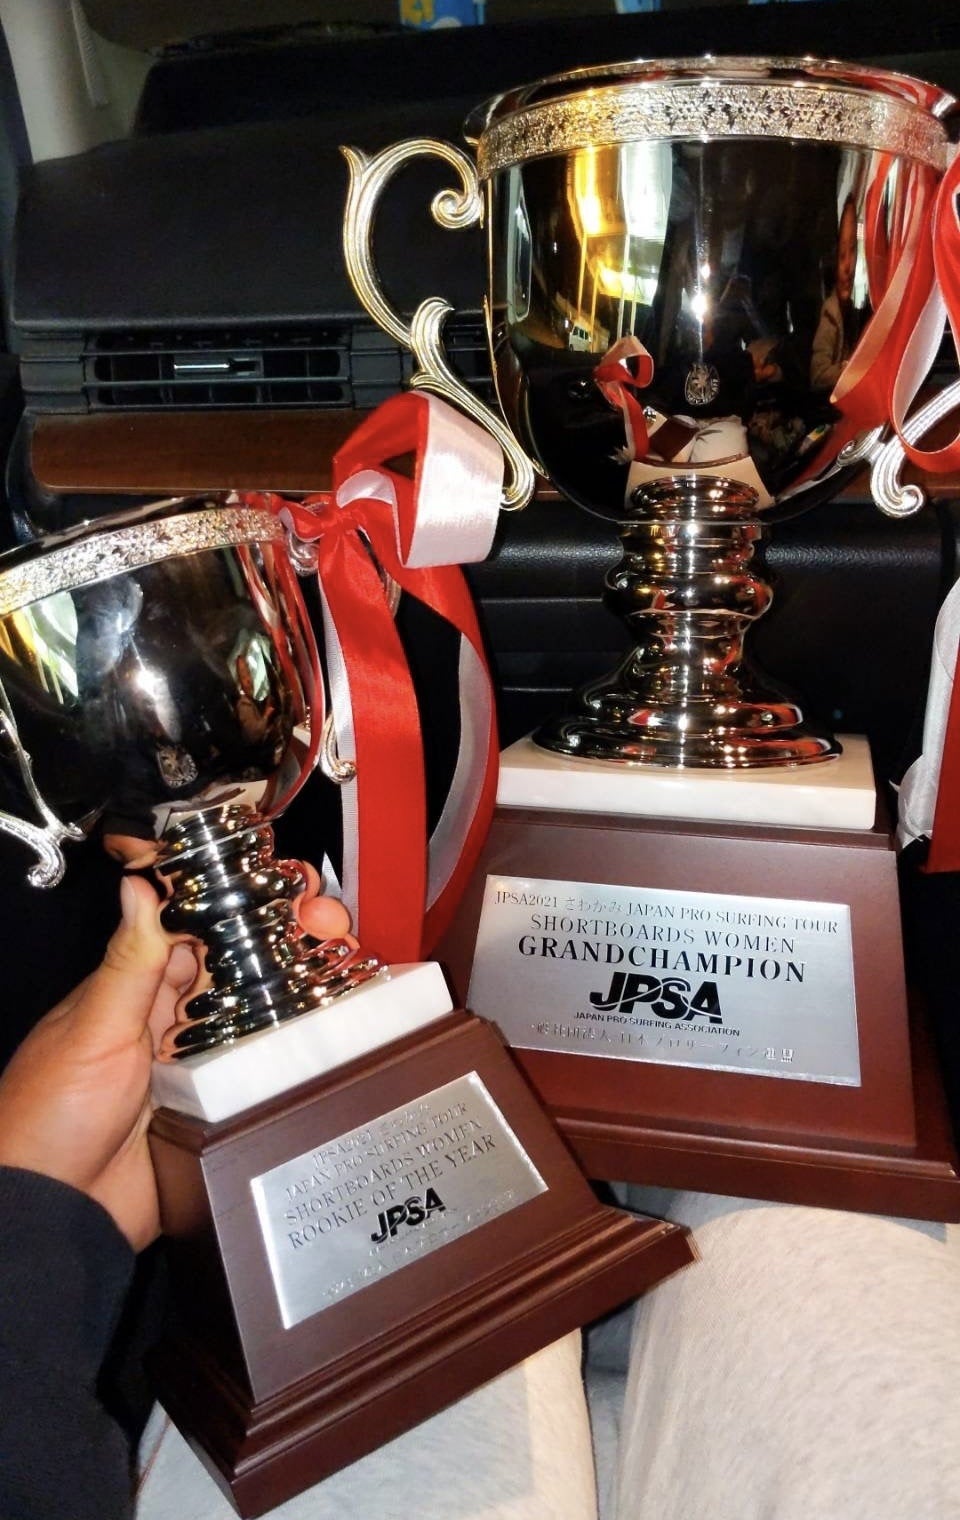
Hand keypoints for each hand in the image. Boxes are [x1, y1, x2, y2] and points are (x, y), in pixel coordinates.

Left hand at [0, 865, 355, 1251]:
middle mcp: (176, 1023)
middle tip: (330, 921)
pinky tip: (337, 1033)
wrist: (56, 1212)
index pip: (202, 926)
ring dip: (305, 990)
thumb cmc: (48, 1117)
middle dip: (291, 937)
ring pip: (265, 1017)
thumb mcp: (94, 1029)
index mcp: (140, 990)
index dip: (246, 900)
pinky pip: (268, 1077)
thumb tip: (138, 885)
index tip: (289, 883)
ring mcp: (203, 1068)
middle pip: (245, 967)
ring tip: (345, 963)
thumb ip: (128, 962)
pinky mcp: (223, 1113)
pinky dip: (301, 1055)